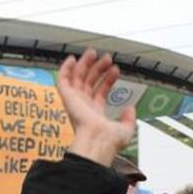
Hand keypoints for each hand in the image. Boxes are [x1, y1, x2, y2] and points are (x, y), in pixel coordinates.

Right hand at [57, 50, 136, 165]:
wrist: (99, 139)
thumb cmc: (109, 140)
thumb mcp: (126, 129)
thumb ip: (128, 118)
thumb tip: (130, 109)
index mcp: (95, 114)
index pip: (100, 92)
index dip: (108, 80)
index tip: (115, 70)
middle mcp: (83, 107)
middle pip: (89, 82)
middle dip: (98, 69)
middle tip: (107, 58)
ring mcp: (74, 101)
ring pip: (77, 78)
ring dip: (85, 64)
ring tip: (93, 53)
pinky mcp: (67, 97)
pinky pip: (62, 80)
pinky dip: (65, 69)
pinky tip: (72, 59)